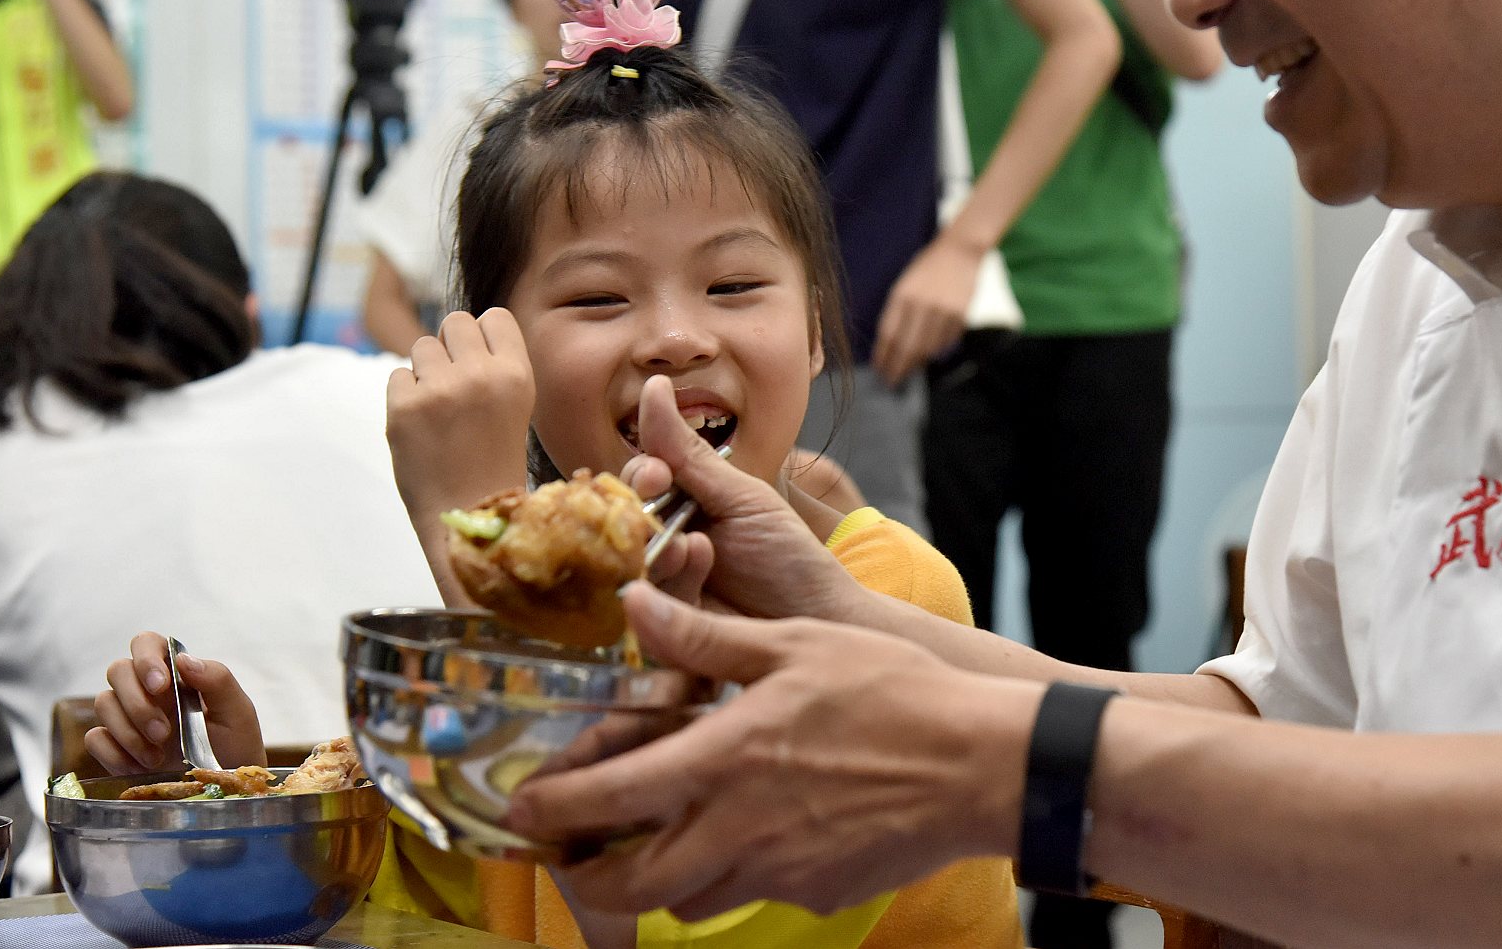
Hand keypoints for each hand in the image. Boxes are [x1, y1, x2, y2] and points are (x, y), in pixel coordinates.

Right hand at [84, 632, 266, 772]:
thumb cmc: (234, 744)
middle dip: (137, 703)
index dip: (146, 658)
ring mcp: (128, 718)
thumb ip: (217, 679)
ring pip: (102, 703)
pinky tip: (141, 766)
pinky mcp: (115, 746)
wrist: (223, 788)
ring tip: (158, 755)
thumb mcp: (237, 711)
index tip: (160, 686)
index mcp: (177, 674)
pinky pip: (94, 739)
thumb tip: (183, 659)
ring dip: (128, 731)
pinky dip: (114, 753)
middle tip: (163, 732)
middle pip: (117, 670)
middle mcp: (147, 690)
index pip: (146, 643)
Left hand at [386, 309, 537, 549]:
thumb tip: (459, 330)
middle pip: (455, 322)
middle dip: (451, 346)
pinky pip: (398, 375)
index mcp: (517, 375)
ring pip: (422, 346)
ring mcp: (440, 390)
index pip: (494, 316)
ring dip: (426, 370)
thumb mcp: (515, 406)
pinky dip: (405, 396)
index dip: (483, 336)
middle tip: (454, 383)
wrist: (469, 515)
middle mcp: (481, 375)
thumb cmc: (493, 460)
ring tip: (439, 409)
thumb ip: (494, 365)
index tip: (480, 361)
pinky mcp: (404, 408)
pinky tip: (422, 425)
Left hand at [507, 584, 1032, 921]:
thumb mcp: (794, 646)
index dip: (553, 812)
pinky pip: (751, 894)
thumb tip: (636, 602)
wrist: (980, 765)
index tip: (521, 813)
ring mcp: (778, 870)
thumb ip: (705, 638)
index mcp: (726, 758)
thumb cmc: (893, 694)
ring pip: (686, 899)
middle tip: (573, 856)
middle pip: (631, 883)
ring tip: (657, 843)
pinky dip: (731, 876)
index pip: (610, 798)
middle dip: (588, 878)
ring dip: (656, 880)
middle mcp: (739, 827)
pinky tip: (751, 834)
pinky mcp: (816, 893)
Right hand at [618, 376, 862, 622]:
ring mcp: (662, 585)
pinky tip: (699, 565)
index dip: (640, 474)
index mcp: (682, 504)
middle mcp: (664, 541)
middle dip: (637, 512)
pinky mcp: (664, 627)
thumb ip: (688, 453)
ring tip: (691, 545)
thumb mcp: (742, 497)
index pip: (640, 480)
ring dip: (655, 547)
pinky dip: (671, 579)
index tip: (656, 473)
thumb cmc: (787, 555)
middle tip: (656, 510)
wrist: (819, 616)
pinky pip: (646, 603)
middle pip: (623, 520)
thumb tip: (654, 386)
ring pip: (629, 560)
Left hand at [872, 234, 983, 385]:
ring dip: (917, 363)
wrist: (960, 252)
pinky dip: (936, 351)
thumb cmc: (927, 267)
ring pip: (928, 349)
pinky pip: (946, 343)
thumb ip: (898, 312)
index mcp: (903, 295)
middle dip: (898, 368)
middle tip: (891, 381)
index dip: (883, 356)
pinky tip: (930, 354)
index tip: (879, 369)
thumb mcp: (905, 284)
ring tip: (908, 370)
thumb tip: (892, 345)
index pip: (889, 334)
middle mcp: (922, 305)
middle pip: (907, 347)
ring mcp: (944, 312)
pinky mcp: (961, 316)